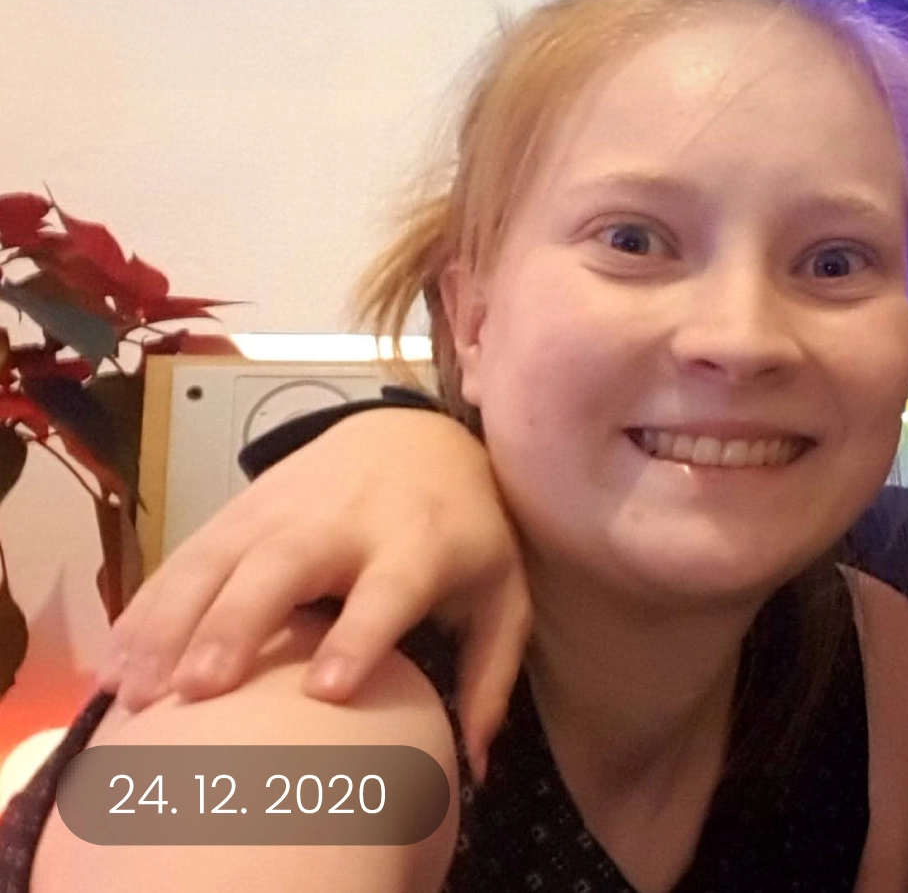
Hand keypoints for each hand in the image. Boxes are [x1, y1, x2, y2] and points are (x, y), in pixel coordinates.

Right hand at [100, 407, 530, 778]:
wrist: (416, 436)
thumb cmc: (464, 532)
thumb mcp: (502, 591)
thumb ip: (492, 674)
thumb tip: (473, 764)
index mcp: (419, 543)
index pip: (389, 588)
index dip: (360, 635)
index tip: (325, 692)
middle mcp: (344, 522)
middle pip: (284, 566)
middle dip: (237, 622)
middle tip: (197, 690)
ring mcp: (280, 510)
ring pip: (216, 560)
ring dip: (169, 622)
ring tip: (134, 692)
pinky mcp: (236, 511)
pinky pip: (181, 559)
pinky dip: (143, 609)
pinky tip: (112, 664)